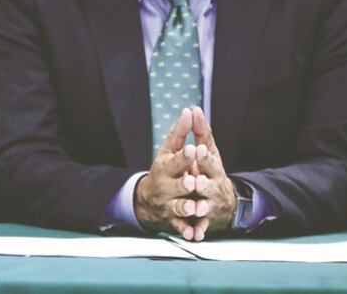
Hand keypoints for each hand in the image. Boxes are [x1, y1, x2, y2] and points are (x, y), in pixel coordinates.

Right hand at [134, 108, 206, 239]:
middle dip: (186, 183)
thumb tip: (190, 110)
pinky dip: (189, 232)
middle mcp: (166, 186)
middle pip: (177, 185)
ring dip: (188, 208)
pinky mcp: (174, 221)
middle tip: (195, 180)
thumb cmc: (164, 171)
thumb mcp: (168, 151)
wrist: (148, 201)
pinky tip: (195, 235)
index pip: (176, 160)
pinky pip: (181, 228)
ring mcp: (169, 204)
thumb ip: (180, 132)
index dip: (185, 156)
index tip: (194, 150)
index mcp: (165, 167)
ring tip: (199, 207)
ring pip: (180, 208)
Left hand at [180, 106, 237, 237]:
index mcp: (213, 169)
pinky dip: (196, 232)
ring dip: (200, 207)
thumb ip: (200, 132)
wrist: (222, 202)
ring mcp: (210, 205)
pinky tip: (192, 235)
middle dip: (202, 183)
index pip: (209, 161)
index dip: (202, 156)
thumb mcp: (208, 152)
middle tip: (194, 180)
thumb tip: (193, 108)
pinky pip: (201, 228)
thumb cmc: (209, 171)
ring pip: (205, 207)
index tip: (196, 150)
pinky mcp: (205, 221)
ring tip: (194, 207)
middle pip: (209, 185)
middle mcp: (214, 187)